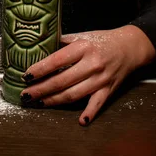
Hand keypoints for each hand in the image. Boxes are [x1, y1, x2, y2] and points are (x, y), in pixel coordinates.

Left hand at [21, 25, 155, 125]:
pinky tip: (80, 121)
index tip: (26, 75)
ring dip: (54, 101)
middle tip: (26, 94)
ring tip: (39, 103)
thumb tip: (39, 47)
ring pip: (74, 94)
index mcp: (83, 47)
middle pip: (62, 81)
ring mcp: (101, 79)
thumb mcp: (82, 35)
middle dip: (41, 89)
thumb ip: (63, 43)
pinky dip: (89, 113)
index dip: (40, 69)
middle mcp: (92, 64)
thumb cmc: (102, 40)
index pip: (57, 60)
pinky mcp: (109, 90)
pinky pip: (97, 104)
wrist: (129, 46)